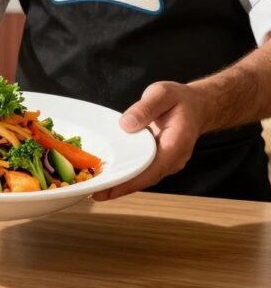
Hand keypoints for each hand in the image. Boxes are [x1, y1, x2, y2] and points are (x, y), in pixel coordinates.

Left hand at [93, 81, 205, 200]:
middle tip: (93, 193)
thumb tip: (126, 125)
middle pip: (145, 178)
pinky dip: (125, 175)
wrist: (195, 106)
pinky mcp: (158, 161)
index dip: (130, 181)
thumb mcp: (162, 94)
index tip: (110, 189)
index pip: (152, 169)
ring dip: (120, 184)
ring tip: (94, 190)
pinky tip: (106, 177)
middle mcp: (173, 158)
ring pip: (142, 178)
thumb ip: (146, 107)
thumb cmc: (179, 99)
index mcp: (177, 143)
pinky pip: (141, 171)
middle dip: (120, 187)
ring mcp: (166, 162)